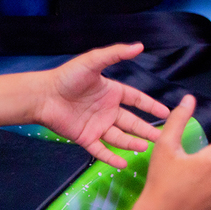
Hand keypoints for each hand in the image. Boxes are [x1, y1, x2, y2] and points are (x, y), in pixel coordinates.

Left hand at [33, 43, 170, 168]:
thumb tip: (139, 46)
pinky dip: (112, 157)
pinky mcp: (85, 138)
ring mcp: (97, 125)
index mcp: (112, 93)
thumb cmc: (67, 77)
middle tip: (163, 137)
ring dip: (133, 143)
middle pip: (132, 122)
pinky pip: (101, 150)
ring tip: (147, 148)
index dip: (151, 105)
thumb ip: (116, 54)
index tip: (167, 112)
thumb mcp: (93, 61)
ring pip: (120, 137)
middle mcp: (107, 110)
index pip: (137, 99)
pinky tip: (124, 163)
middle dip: (147, 129)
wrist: (43, 96)